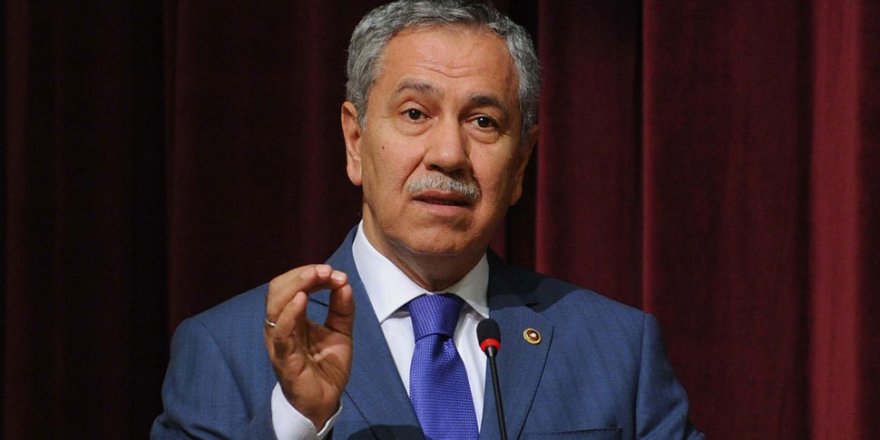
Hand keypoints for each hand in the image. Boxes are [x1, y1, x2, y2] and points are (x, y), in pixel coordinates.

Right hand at [264, 264, 354, 428]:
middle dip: (302, 274)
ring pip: (275, 306)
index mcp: (291, 317)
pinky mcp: (284, 358)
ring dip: (297, 286)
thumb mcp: (340, 331)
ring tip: (316, 276)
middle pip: (278, 289)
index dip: (309, 273)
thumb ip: (342, 307)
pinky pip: (280, 333)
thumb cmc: (327, 366)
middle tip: (326, 270)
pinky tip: (302, 300)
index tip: (333, 271)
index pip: (291, 285)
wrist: (326, 400)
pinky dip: (289, 313)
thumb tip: (344, 282)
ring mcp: (279, 341)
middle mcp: (280, 325)